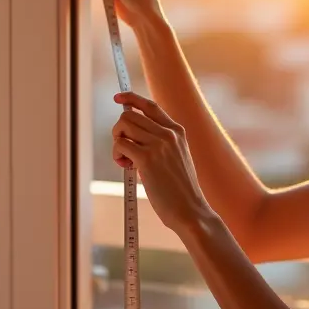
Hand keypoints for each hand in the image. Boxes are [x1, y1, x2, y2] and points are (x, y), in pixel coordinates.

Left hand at [111, 91, 208, 232]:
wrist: (191, 210)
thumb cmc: (181, 190)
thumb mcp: (178, 158)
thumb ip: (161, 143)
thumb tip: (132, 134)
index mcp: (178, 132)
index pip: (150, 106)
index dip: (131, 98)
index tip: (118, 98)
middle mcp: (169, 134)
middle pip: (130, 116)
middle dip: (120, 131)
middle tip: (124, 150)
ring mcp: (159, 145)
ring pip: (123, 127)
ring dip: (117, 142)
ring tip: (126, 160)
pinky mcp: (147, 159)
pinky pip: (120, 145)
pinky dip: (117, 155)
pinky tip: (126, 166)